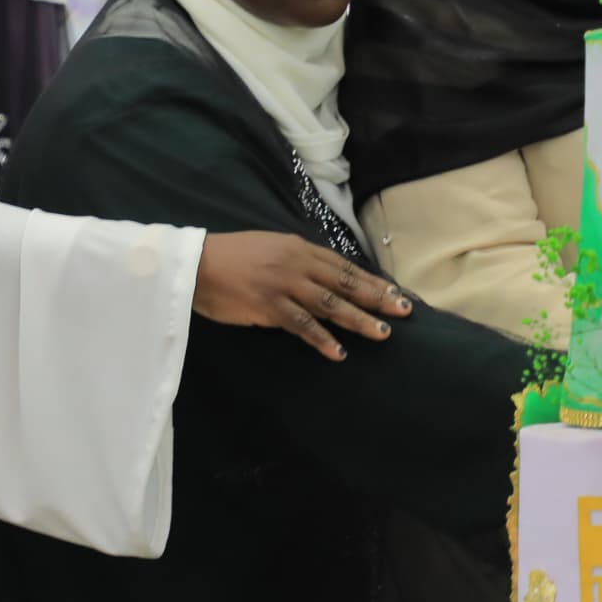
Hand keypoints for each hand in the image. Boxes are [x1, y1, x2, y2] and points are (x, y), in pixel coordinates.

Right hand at [194, 233, 413, 361]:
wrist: (197, 263)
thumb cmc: (234, 257)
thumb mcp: (273, 248)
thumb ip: (300, 261)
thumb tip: (326, 276)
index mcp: (300, 249)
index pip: (345, 266)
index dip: (372, 280)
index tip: (396, 292)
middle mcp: (298, 265)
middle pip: (346, 283)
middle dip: (377, 297)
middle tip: (404, 311)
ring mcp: (285, 286)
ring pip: (331, 304)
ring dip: (358, 319)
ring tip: (383, 333)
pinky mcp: (269, 306)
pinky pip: (302, 325)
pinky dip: (322, 339)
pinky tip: (340, 352)